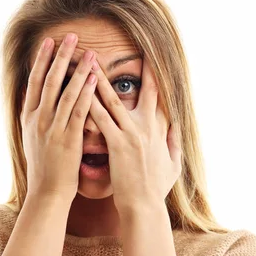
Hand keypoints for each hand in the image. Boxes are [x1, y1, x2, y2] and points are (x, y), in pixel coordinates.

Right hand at [21, 33, 97, 201]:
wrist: (46, 192)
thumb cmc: (44, 167)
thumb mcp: (31, 139)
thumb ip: (33, 116)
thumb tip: (30, 97)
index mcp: (29, 117)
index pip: (35, 82)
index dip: (42, 60)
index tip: (49, 42)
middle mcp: (38, 119)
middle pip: (49, 81)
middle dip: (60, 57)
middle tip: (70, 36)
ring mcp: (52, 128)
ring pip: (64, 92)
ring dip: (77, 70)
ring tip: (87, 51)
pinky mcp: (68, 138)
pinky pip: (78, 111)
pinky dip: (85, 93)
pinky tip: (93, 79)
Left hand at [88, 56, 181, 215]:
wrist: (144, 207)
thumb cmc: (157, 188)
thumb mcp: (174, 163)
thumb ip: (174, 141)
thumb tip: (176, 124)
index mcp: (161, 130)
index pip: (161, 97)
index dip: (157, 77)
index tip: (152, 58)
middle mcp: (148, 127)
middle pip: (143, 91)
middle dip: (136, 68)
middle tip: (126, 47)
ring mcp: (132, 134)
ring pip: (114, 100)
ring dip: (101, 80)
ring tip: (91, 61)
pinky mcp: (117, 144)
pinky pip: (100, 118)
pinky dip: (89, 103)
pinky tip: (79, 91)